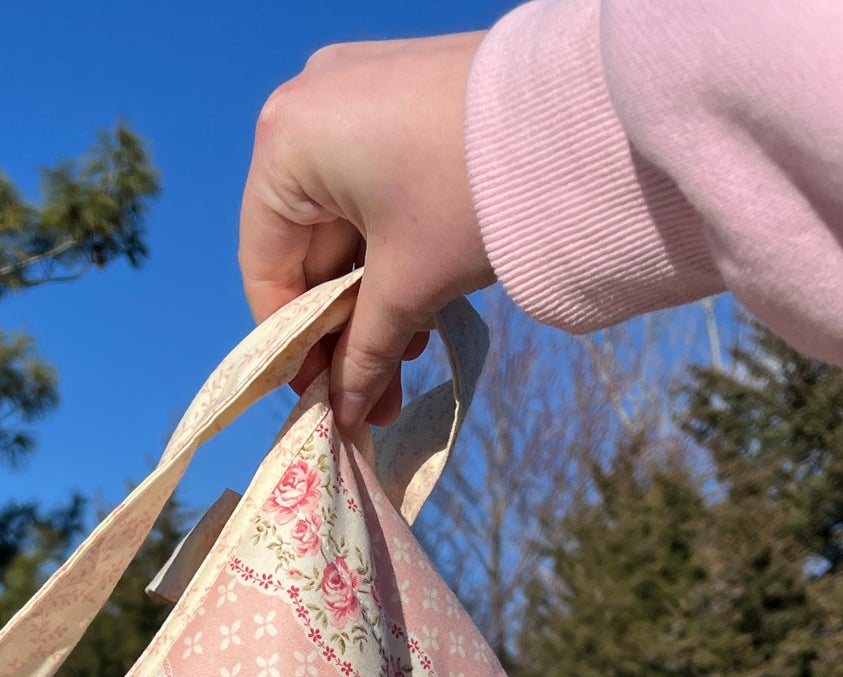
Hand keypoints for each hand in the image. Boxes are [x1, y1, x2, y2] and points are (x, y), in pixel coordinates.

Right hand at [239, 33, 495, 434]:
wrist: (577, 110)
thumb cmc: (470, 193)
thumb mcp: (408, 285)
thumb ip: (363, 354)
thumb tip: (343, 417)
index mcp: (285, 144)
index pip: (265, 267)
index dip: (290, 344)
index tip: (321, 396)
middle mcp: (306, 106)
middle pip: (306, 246)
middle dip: (343, 328)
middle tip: (371, 397)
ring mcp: (354, 93)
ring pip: (343, 222)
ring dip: (371, 299)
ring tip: (406, 361)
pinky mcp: (400, 96)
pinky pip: (372, 188)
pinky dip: (390, 249)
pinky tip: (420, 306)